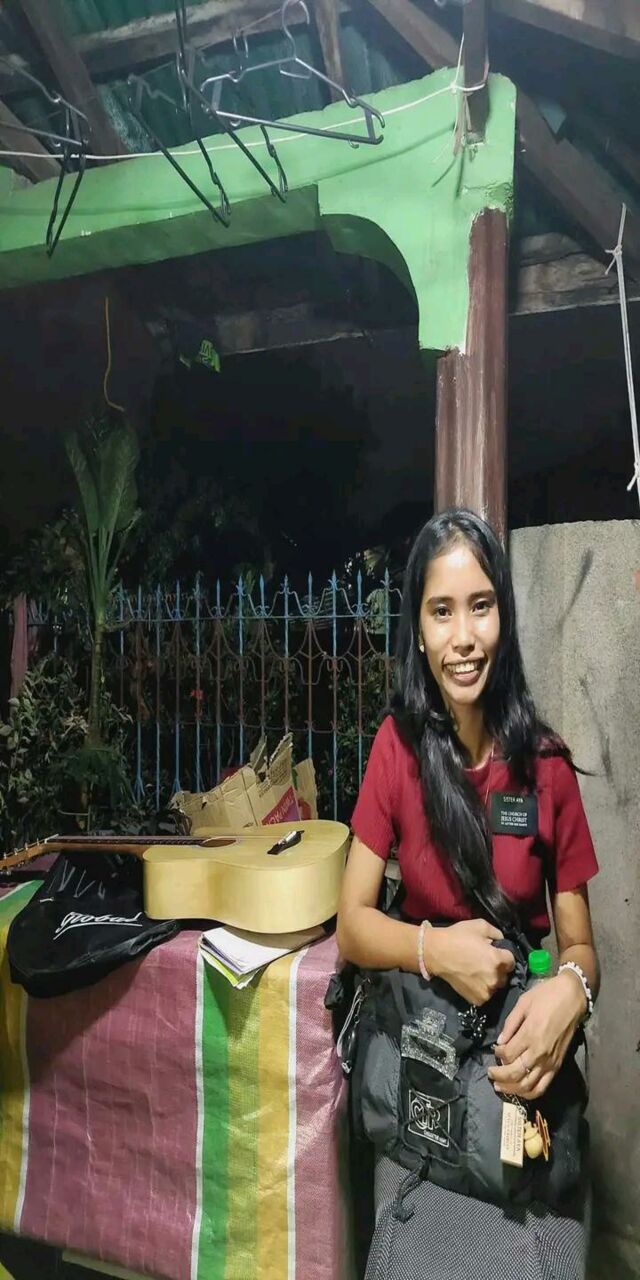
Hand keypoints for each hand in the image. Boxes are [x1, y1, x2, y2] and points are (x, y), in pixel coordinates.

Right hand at [427, 918, 515, 1005]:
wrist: (436, 953)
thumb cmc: (457, 937)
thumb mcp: (480, 926)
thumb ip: (496, 933)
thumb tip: (502, 942)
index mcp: (497, 960)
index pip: (512, 960)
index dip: (504, 955)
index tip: (496, 953)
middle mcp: (495, 978)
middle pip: (505, 975)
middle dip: (499, 969)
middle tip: (486, 963)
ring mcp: (486, 991)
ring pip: (496, 986)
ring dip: (491, 980)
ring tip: (479, 973)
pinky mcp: (477, 1000)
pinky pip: (486, 995)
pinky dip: (482, 989)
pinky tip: (473, 981)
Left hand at [488, 971, 586, 1099]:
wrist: (573, 997)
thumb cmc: (547, 996)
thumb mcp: (523, 1003)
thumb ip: (510, 1024)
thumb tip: (500, 1042)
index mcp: (530, 1034)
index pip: (507, 1054)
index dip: (497, 1054)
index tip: (495, 1048)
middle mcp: (539, 1052)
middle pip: (514, 1073)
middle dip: (498, 1076)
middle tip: (490, 1073)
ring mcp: (549, 1062)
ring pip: (527, 1085)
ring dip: (511, 1088)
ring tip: (499, 1085)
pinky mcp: (557, 1066)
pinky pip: (542, 1087)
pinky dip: (529, 1093)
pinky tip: (519, 1090)